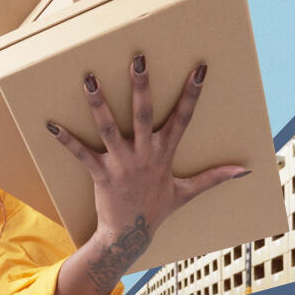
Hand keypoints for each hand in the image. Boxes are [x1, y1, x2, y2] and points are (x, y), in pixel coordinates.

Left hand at [45, 56, 249, 250]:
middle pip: (143, 114)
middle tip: (138, 59)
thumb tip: (244, 170)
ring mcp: (121, 163)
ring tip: (89, 79)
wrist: (130, 235)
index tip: (199, 68)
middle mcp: (144, 154)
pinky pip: (81, 153)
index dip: (192, 94)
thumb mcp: (187, 192)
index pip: (183, 118)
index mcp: (165, 154)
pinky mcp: (101, 173)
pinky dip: (65, 139)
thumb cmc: (156, 210)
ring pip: (108, 128)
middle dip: (141, 86)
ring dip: (98, 103)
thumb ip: (214, 177)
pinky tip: (50, 124)